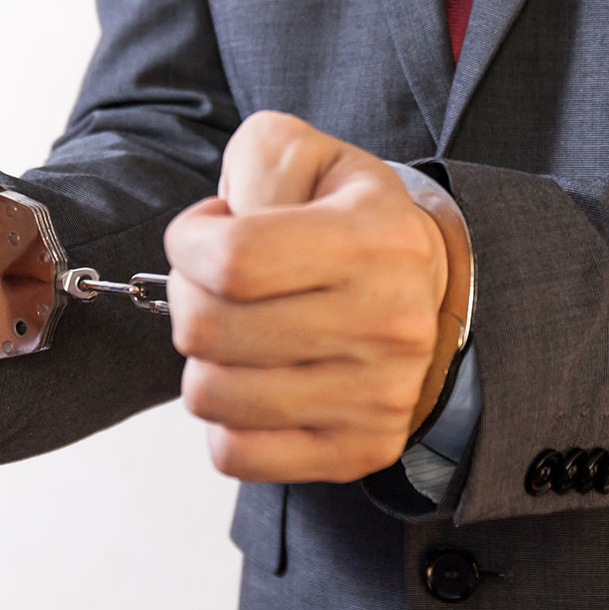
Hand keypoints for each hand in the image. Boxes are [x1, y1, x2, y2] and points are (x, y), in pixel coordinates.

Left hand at [163, 111, 450, 482]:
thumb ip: (255, 164)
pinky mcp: (364, 449)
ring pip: (212, 396)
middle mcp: (390, 322)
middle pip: (209, 330)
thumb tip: (221, 233)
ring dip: (204, 359)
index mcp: (376, 238)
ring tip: (237, 328)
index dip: (186, 244)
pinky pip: (237, 453)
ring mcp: (380, 396)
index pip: (232, 260)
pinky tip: (253, 378)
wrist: (422, 285)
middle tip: (214, 283)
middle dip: (188, 296)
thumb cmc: (345, 215)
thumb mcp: (304, 155)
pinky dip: (225, 418)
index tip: (199, 233)